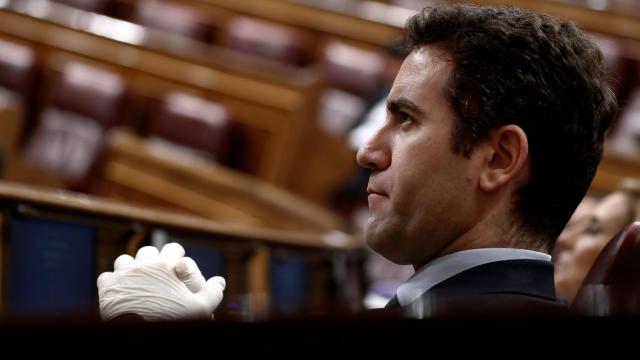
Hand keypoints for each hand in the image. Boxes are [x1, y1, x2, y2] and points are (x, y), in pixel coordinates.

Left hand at [97, 243, 225, 320]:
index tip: (177, 261)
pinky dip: (112, 282)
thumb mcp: (201, 308)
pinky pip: (107, 277)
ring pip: (125, 260)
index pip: (173, 248)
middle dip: (153, 259)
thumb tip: (220, 282)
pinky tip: (118, 290)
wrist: (139, 334)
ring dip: (131, 267)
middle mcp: (143, 265)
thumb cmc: (173, 320)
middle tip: (157, 271)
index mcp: (166, 265)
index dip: (177, 254)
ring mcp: (123, 274)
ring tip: (136, 279)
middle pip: (148, 251)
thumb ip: (213, 292)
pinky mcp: (107, 287)